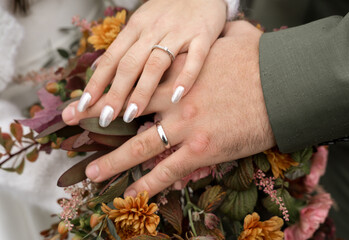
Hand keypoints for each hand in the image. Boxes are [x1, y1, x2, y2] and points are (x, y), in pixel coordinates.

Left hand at [67, 0, 226, 127]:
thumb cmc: (169, 12)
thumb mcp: (141, 22)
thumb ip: (123, 46)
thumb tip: (99, 68)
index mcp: (136, 27)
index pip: (112, 58)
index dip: (97, 82)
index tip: (83, 105)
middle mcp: (153, 30)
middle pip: (129, 64)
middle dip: (115, 93)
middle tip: (103, 118)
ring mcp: (178, 33)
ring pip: (156, 63)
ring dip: (142, 90)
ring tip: (131, 114)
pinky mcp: (202, 36)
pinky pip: (194, 59)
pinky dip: (185, 77)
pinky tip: (176, 96)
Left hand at [68, 21, 275, 197]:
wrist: (284, 84)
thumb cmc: (262, 62)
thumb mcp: (238, 41)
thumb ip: (226, 36)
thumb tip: (232, 25)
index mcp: (181, 74)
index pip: (136, 80)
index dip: (110, 86)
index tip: (90, 90)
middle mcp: (176, 100)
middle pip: (127, 110)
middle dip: (97, 116)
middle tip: (71, 122)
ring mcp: (186, 126)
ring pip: (141, 146)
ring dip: (115, 161)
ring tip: (94, 172)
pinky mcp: (203, 149)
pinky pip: (169, 170)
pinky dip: (150, 184)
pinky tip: (133, 194)